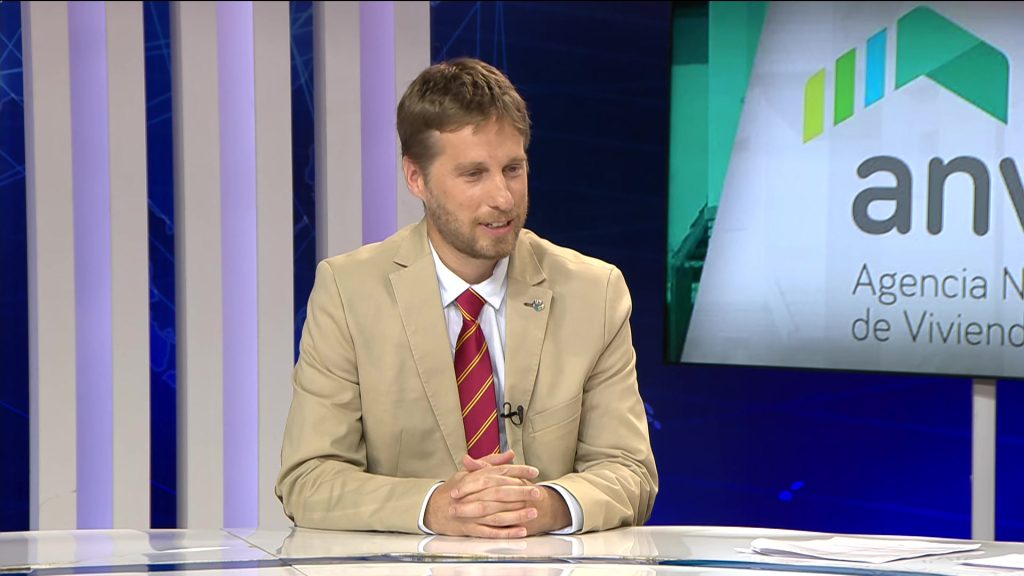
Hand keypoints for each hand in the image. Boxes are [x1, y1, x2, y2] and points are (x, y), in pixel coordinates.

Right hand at [424, 451, 541, 537]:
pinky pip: (490, 532)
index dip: (518, 471)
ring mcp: (471, 513)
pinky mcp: (469, 528)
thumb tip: (510, 454)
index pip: (499, 472)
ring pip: (496, 514)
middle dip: (520, 492)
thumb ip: (491, 462)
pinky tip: (520, 531)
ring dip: (516, 514)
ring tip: (533, 512)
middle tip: (537, 492)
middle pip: (499, 492)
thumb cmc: (452, 489)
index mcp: (474, 478)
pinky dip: (506, 533)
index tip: (534, 471)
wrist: (431, 508)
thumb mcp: (468, 472)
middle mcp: (472, 495)